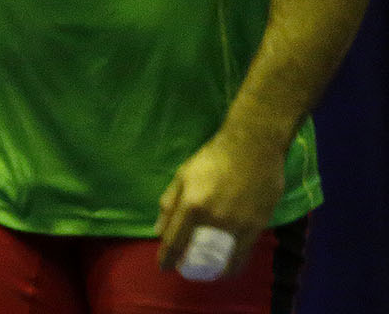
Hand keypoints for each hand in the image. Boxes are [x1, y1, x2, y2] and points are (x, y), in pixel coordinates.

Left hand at [155, 129, 286, 277]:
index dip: (167, 258)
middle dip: (189, 264)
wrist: (252, 147)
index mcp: (192, 204)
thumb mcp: (183, 175)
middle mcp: (214, 218)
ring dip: (213, 268)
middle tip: (185, 266)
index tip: (163, 266)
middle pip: (198, 253)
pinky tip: (228, 264)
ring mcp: (238, 223)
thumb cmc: (212, 158)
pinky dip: (234, 263)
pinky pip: (244, 253)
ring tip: (207, 268)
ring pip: (224, 258)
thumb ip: (169, 203)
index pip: (175, 241)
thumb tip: (158, 230)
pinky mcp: (258, 225)